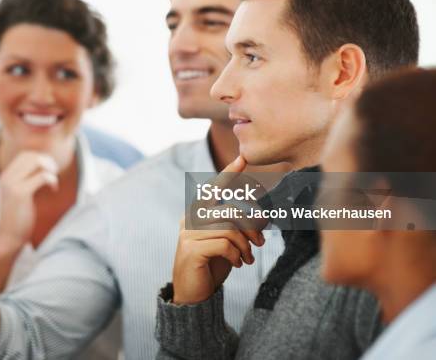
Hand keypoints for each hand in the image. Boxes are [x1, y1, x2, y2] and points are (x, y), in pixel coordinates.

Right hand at [0, 152, 58, 249]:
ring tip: (53, 182)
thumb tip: (46, 164)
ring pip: (37, 162)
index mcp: (6, 176)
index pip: (26, 155)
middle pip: (32, 156)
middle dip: (48, 162)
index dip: (41, 159)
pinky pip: (42, 176)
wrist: (9, 237)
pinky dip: (52, 180)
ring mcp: (12, 184)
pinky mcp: (20, 193)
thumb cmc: (19, 216)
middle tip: (54, 176)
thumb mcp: (20, 193)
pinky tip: (53, 189)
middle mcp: (7, 177)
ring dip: (50, 170)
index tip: (49, 172)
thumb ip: (28, 179)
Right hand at [171, 156, 265, 304]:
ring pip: (229, 228)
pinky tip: (238, 264)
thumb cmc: (212, 263)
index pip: (214, 187)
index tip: (243, 158)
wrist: (193, 294)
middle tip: (260, 243)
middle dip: (252, 226)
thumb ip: (237, 225)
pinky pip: (224, 244)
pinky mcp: (191, 249)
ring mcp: (188, 233)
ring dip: (245, 245)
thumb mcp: (227, 241)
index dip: (229, 173)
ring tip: (248, 258)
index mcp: (198, 212)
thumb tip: (263, 214)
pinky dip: (236, 255)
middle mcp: (190, 218)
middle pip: (230, 210)